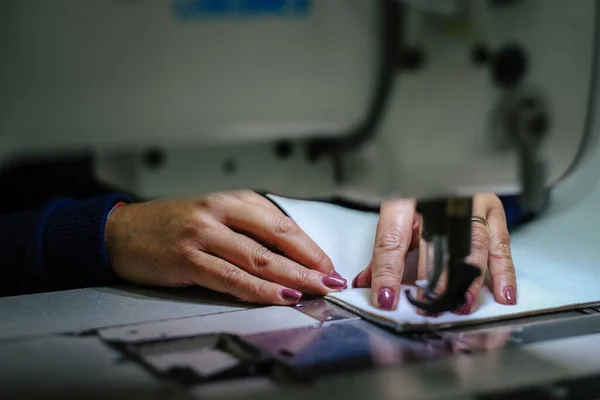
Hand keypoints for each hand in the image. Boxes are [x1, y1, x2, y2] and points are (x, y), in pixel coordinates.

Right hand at [105, 191, 345, 304]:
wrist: (121, 232)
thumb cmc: (170, 226)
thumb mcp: (214, 216)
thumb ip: (248, 230)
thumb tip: (288, 257)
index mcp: (232, 200)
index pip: (282, 222)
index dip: (310, 246)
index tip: (328, 264)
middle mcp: (220, 212)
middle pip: (277, 238)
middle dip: (310, 262)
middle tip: (332, 279)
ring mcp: (203, 234)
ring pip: (258, 258)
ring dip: (292, 277)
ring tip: (316, 290)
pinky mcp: (188, 258)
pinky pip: (231, 277)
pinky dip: (259, 289)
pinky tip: (278, 296)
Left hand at [352, 194, 515, 312]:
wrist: (442, 151)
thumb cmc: (415, 185)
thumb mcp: (393, 213)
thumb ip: (382, 252)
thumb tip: (365, 284)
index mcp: (402, 197)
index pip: (392, 240)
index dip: (388, 273)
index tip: (386, 299)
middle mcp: (438, 198)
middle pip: (437, 244)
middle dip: (435, 282)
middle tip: (430, 308)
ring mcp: (469, 201)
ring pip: (472, 246)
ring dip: (467, 281)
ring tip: (461, 305)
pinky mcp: (493, 208)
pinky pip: (501, 244)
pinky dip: (503, 272)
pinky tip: (503, 294)